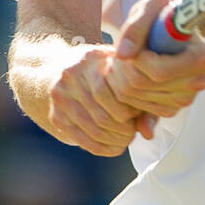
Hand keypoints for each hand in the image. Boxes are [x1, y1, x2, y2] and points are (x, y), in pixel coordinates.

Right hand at [46, 42, 151, 156]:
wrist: (59, 72)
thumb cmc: (102, 75)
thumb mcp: (121, 76)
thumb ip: (141, 100)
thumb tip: (148, 133)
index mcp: (92, 57)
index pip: (116, 90)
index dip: (132, 108)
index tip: (139, 113)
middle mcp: (72, 74)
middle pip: (104, 112)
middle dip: (124, 128)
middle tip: (134, 132)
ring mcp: (60, 95)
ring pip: (94, 128)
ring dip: (115, 140)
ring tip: (126, 140)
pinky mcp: (55, 116)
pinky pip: (83, 139)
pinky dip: (103, 148)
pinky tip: (115, 146)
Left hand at [104, 0, 204, 127]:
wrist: (173, 29)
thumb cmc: (164, 14)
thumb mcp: (151, 6)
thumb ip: (136, 26)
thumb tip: (123, 54)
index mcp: (200, 58)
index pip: (158, 71)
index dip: (136, 58)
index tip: (134, 43)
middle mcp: (197, 83)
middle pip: (140, 85)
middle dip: (123, 66)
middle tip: (125, 50)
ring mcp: (184, 99)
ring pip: (132, 97)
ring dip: (120, 77)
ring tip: (128, 59)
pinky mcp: (170, 109)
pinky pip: (134, 107)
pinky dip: (124, 90)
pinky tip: (131, 73)